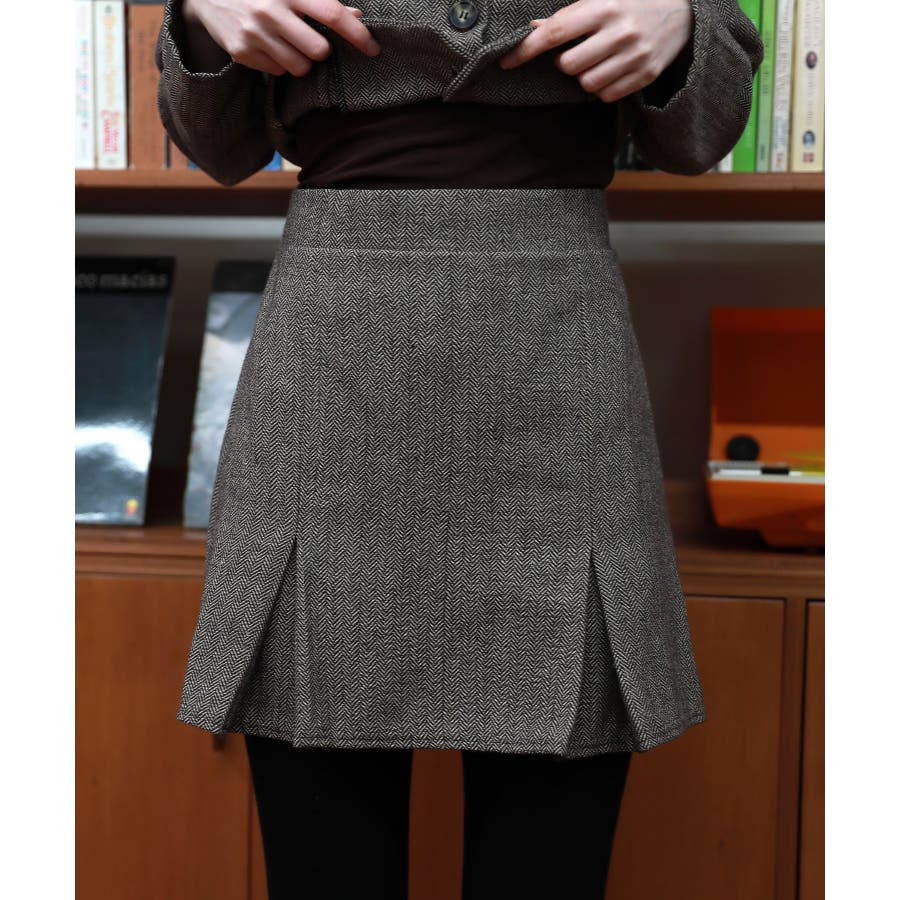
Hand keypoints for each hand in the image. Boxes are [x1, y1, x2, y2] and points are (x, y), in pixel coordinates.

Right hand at [182, 0, 379, 76]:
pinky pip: (277, 72)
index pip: (333, 14)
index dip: (357, 34)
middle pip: (319, 51)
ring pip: (300, 67)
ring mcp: (255, 33)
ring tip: (287, 43)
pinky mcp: (242, 52)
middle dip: (321, 51)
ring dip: (301, 60)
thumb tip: (356, 17)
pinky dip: (278, 63)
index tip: (373, 49)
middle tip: (310, 41)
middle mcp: (272, 11)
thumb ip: (322, 2)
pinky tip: (268, 45)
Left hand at [497, 0, 691, 103]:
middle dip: (566, 63)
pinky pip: (606, 95)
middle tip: (578, 52)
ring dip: (583, 76)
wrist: (683, 10)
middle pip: (568, 66)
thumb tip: (532, 30)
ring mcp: (635, 55)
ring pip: (586, 84)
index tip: (506, 61)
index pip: (555, 32)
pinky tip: (611, 70)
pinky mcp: (645, 75)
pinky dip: (601, 87)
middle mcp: (620, 31)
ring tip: (596, 61)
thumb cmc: (633, 3)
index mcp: (604, 6)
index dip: (527, 49)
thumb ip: (568, 16)